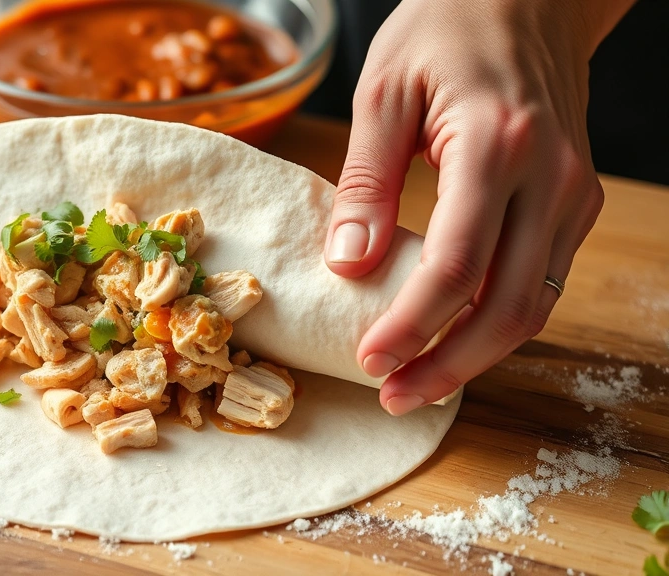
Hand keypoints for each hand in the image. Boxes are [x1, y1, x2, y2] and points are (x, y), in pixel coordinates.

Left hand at [322, 0, 633, 412]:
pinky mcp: (574, 202)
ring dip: (475, 356)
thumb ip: (366, 183)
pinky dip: (497, 322)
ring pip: (532, 306)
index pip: (455, 265)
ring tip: (418, 385)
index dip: (411, 325)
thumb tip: (348, 264)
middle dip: (447, 365)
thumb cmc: (447, 29)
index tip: (368, 359)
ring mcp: (571, 194)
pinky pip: (540, 282)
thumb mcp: (383, 92)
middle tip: (393, 395)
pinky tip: (455, 339)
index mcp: (494, 146)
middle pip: (505, 307)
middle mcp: (548, 178)